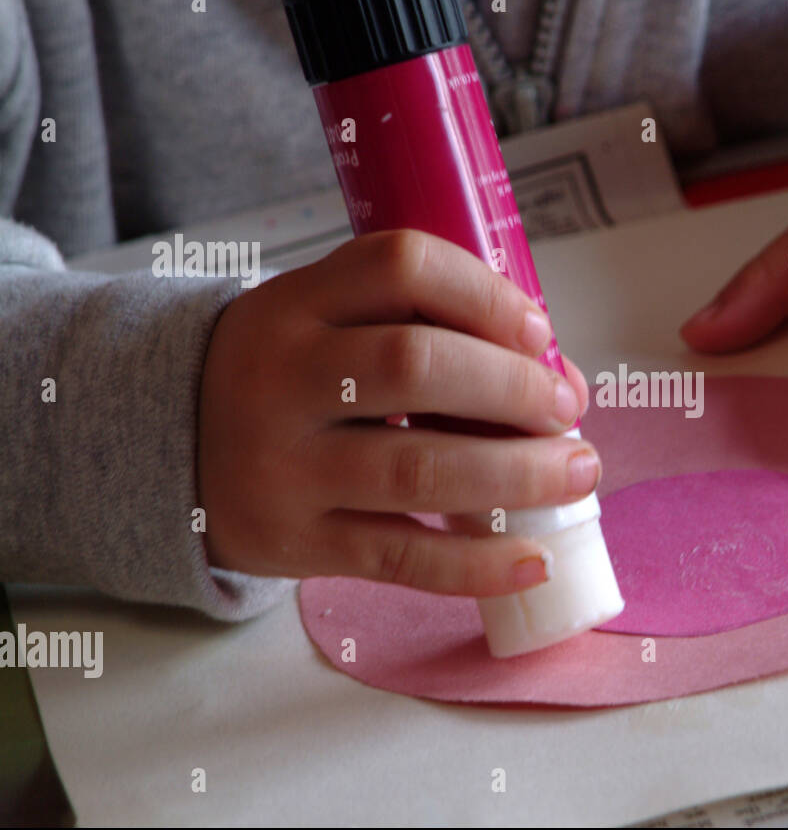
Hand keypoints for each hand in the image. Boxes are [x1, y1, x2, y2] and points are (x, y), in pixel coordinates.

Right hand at [197, 230, 596, 594]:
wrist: (168, 449)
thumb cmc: (291, 379)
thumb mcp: (328, 325)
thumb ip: (427, 330)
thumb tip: (560, 384)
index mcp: (298, 303)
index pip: (402, 266)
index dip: (487, 295)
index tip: (541, 333)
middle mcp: (283, 375)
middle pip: (418, 365)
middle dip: (514, 388)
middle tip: (566, 411)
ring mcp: (284, 464)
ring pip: (419, 468)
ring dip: (519, 474)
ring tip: (577, 472)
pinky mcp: (296, 541)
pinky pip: (402, 555)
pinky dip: (478, 563)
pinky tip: (534, 560)